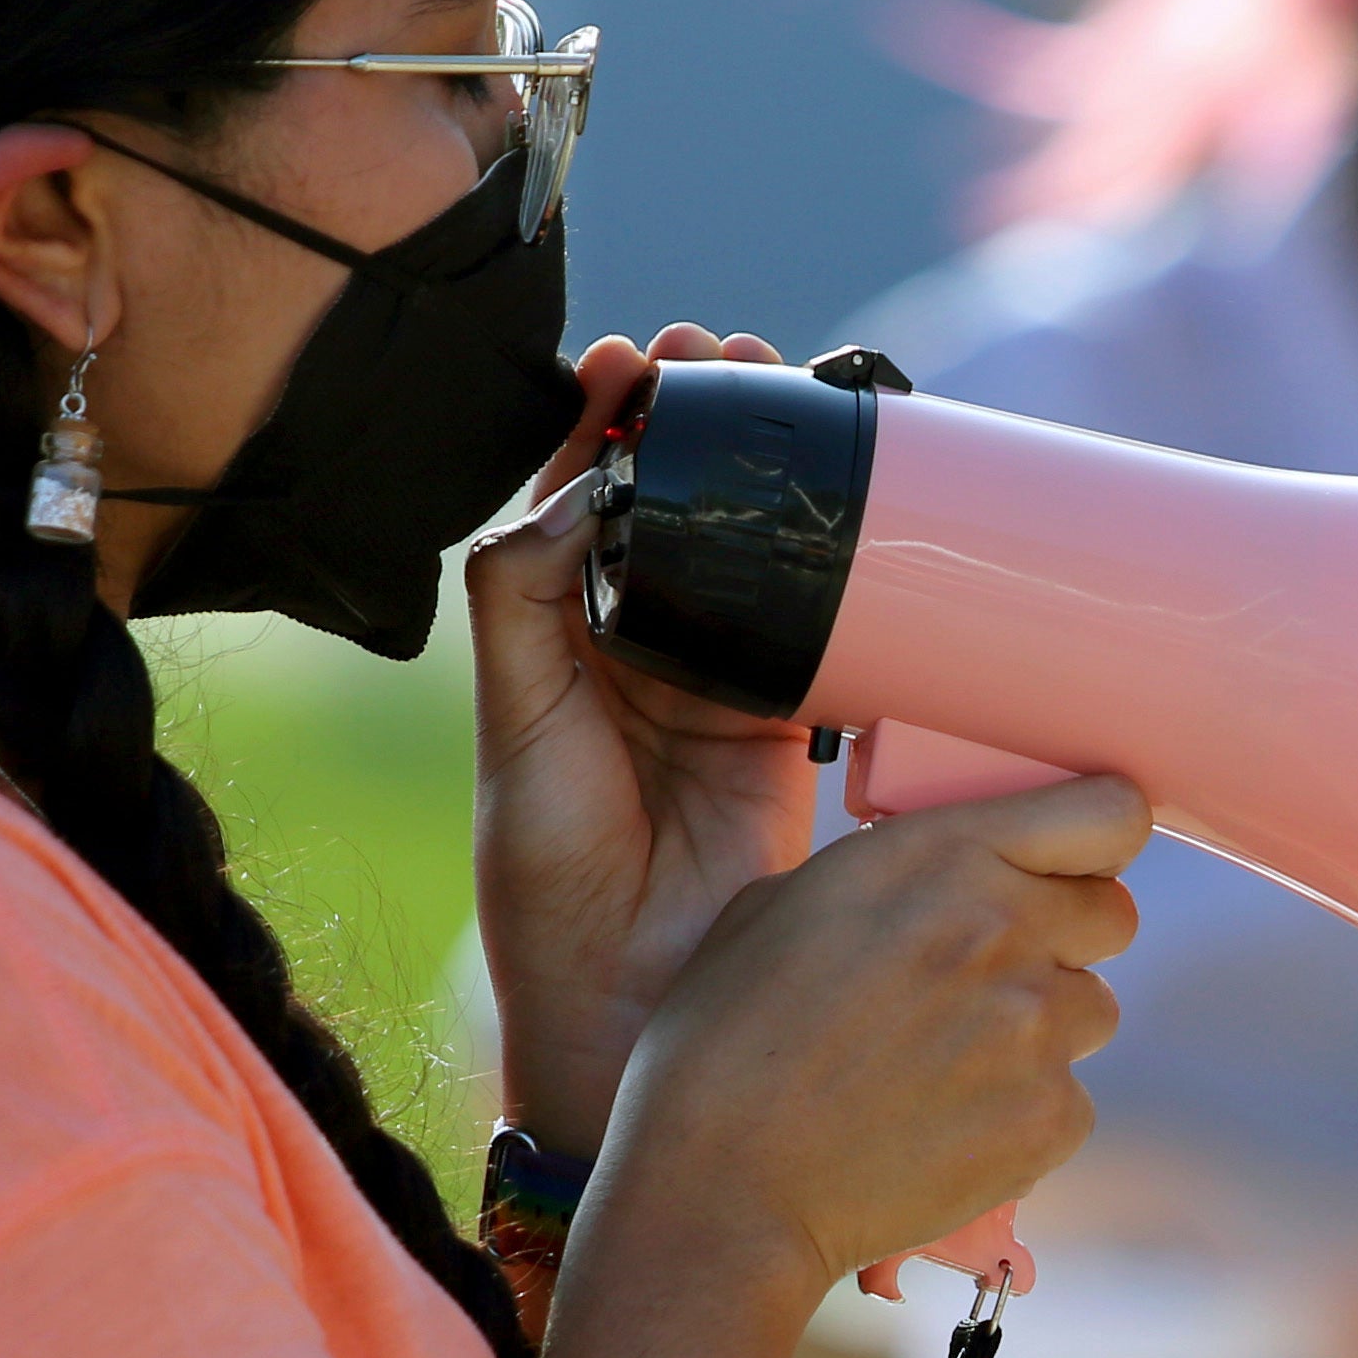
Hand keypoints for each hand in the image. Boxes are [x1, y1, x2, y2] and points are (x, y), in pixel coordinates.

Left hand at [463, 325, 808, 1151]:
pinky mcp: (790, 728)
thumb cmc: (551, 887)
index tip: (625, 360)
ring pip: (743, 549)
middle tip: (718, 351)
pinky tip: (841, 497)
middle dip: (694, 423)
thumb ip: (528, 605)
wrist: (634, 1006)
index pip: (578, 508)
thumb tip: (586, 493)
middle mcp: (632, 658)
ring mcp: (716, 688)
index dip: (601, 427)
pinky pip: (818, 626)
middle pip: (672, 510)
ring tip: (775, 381)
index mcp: (551, 648)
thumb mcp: (516, 730)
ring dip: (759, 468)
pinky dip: (830, 561)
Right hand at [596, 775, 1145, 1296]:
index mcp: (943, 855)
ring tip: (945, 1067)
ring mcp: (1037, 1029)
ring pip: (1092, 1012)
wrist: (723, 1186)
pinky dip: (1023, 1116)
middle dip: (1065, 938)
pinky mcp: (1049, 1119)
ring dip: (1040, 1031)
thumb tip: (948, 874)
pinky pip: (1070, 1102)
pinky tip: (944, 1128)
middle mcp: (1006, 928)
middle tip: (988, 977)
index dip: (1096, 838)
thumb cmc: (726, 1042)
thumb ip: (898, 871)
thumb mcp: (784, 902)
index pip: (1109, 812)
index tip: (1072, 862)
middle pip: (1113, 914)